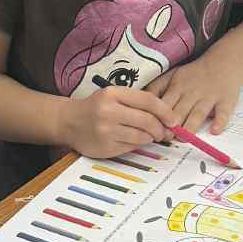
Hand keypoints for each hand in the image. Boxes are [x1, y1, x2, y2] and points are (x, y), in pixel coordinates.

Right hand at [60, 81, 177, 157]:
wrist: (69, 122)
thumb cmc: (96, 107)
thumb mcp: (114, 96)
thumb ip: (138, 103)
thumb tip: (167, 118)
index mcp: (113, 94)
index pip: (148, 101)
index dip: (165, 111)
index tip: (173, 120)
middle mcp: (109, 111)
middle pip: (147, 121)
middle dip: (160, 128)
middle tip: (164, 132)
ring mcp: (106, 131)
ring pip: (142, 136)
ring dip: (150, 137)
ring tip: (149, 135)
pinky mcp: (105, 147)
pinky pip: (131, 147)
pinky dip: (137, 144)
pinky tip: (132, 139)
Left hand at [149, 56, 242, 137]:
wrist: (224, 62)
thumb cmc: (194, 73)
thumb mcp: (173, 74)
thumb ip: (157, 88)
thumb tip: (140, 102)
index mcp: (177, 86)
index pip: (164, 103)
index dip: (157, 117)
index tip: (151, 129)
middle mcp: (193, 92)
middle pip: (179, 111)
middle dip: (171, 125)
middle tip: (164, 138)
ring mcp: (210, 97)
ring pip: (198, 113)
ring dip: (190, 126)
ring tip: (183, 138)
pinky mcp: (226, 101)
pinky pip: (223, 113)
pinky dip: (219, 122)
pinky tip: (214, 130)